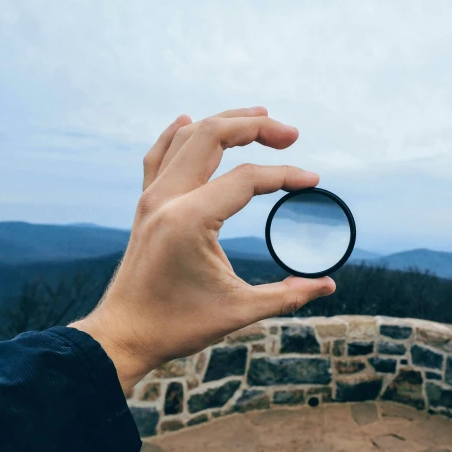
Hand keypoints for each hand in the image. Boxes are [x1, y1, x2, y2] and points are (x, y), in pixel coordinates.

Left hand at [71, 107, 336, 394]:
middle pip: (213, 136)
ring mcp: (151, 199)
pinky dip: (178, 134)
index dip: (286, 175)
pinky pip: (160, 154)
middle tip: (291, 135)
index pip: (247, 178)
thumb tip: (328, 286)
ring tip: (258, 116)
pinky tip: (188, 120)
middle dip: (256, 127)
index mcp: (190, 220)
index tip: (313, 181)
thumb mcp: (240, 311)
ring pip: (187, 137)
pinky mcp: (144, 205)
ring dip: (223, 121)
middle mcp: (167, 199)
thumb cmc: (177, 325)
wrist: (122, 335)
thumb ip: (288, 295)